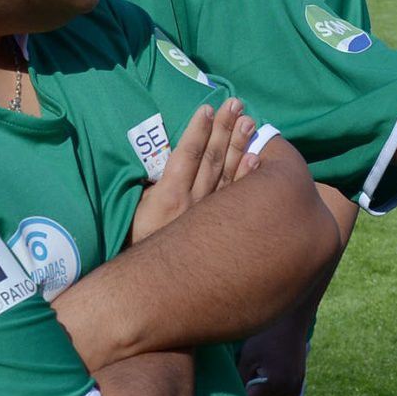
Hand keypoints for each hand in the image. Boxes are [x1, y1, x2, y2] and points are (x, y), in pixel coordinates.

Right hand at [130, 100, 250, 246]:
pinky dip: (248, 179)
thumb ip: (155, 191)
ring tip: (249, 122)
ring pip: (228, 174)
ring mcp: (211, 217)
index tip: (208, 108)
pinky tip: (257, 160)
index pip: (187, 154)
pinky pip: (238, 200)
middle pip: (212, 158)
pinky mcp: (222, 231)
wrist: (151, 291)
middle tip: (236, 104)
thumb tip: (162, 168)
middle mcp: (193, 203)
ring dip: (239, 146)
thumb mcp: (138, 217)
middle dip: (224, 129)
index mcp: (168, 196)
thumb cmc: (139, 249)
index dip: (198, 130)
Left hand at [235, 314, 309, 395]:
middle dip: (255, 395)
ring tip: (260, 383)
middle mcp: (288, 387)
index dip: (242, 394)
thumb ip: (241, 378)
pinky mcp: (301, 379)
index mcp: (274, 382)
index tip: (238, 388)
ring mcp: (297, 384)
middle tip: (251, 377)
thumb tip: (236, 394)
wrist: (291, 322)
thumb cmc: (267, 336)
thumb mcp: (248, 356)